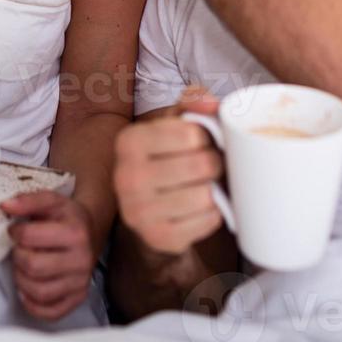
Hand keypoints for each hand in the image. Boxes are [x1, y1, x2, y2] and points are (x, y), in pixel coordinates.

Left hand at [1, 190, 96, 320]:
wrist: (91, 232)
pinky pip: (50, 313)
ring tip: (23, 267)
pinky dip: (32, 304)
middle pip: (33, 266)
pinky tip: (28, 289)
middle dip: (18, 257)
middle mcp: (81, 260)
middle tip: (20, 250)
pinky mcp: (78, 299)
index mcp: (75, 233)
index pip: (29, 237)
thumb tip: (6, 206)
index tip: (16, 230)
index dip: (15, 232)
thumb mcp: (51, 201)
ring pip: (38, 292)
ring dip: (22, 280)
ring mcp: (81, 282)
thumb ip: (28, 200)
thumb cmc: (66, 217)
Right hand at [113, 89, 224, 254]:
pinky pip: (207, 221)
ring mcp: (138, 211)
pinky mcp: (157, 238)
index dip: (207, 137)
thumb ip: (193, 103)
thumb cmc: (168, 158)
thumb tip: (209, 103)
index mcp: (129, 141)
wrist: (149, 209)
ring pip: (206, 196)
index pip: (192, 134)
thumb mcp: (174, 125)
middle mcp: (126, 176)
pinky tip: (200, 208)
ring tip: (205, 186)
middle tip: (209, 166)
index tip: (200, 143)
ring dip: (215, 190)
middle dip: (215, 164)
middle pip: (203, 164)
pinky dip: (213, 214)